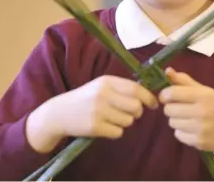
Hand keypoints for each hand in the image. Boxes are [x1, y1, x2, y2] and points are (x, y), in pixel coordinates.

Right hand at [27, 75, 157, 152]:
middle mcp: (103, 94)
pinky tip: (105, 126)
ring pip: (128, 121)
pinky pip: (118, 132)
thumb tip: (147, 95)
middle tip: (131, 113)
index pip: (135, 89)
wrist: (59, 112)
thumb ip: (121, 88)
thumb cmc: (86, 98)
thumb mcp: (101, 86)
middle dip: (137, 112)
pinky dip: (115, 131)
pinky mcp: (95, 127)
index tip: (154, 104)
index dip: (148, 97)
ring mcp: (98, 111)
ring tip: (112, 118)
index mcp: (107, 81)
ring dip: (125, 122)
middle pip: (135, 106)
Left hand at [159, 68, 213, 151]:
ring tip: (187, 118)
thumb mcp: (204, 90)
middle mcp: (201, 112)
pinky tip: (191, 128)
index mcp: (202, 95)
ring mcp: (200, 129)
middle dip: (171, 107)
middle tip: (180, 107)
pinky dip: (181, 132)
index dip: (164, 94)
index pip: (172, 93)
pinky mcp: (199, 142)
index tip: (166, 96)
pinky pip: (178, 135)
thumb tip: (167, 70)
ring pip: (172, 123)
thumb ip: (184, 80)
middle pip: (169, 109)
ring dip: (176, 119)